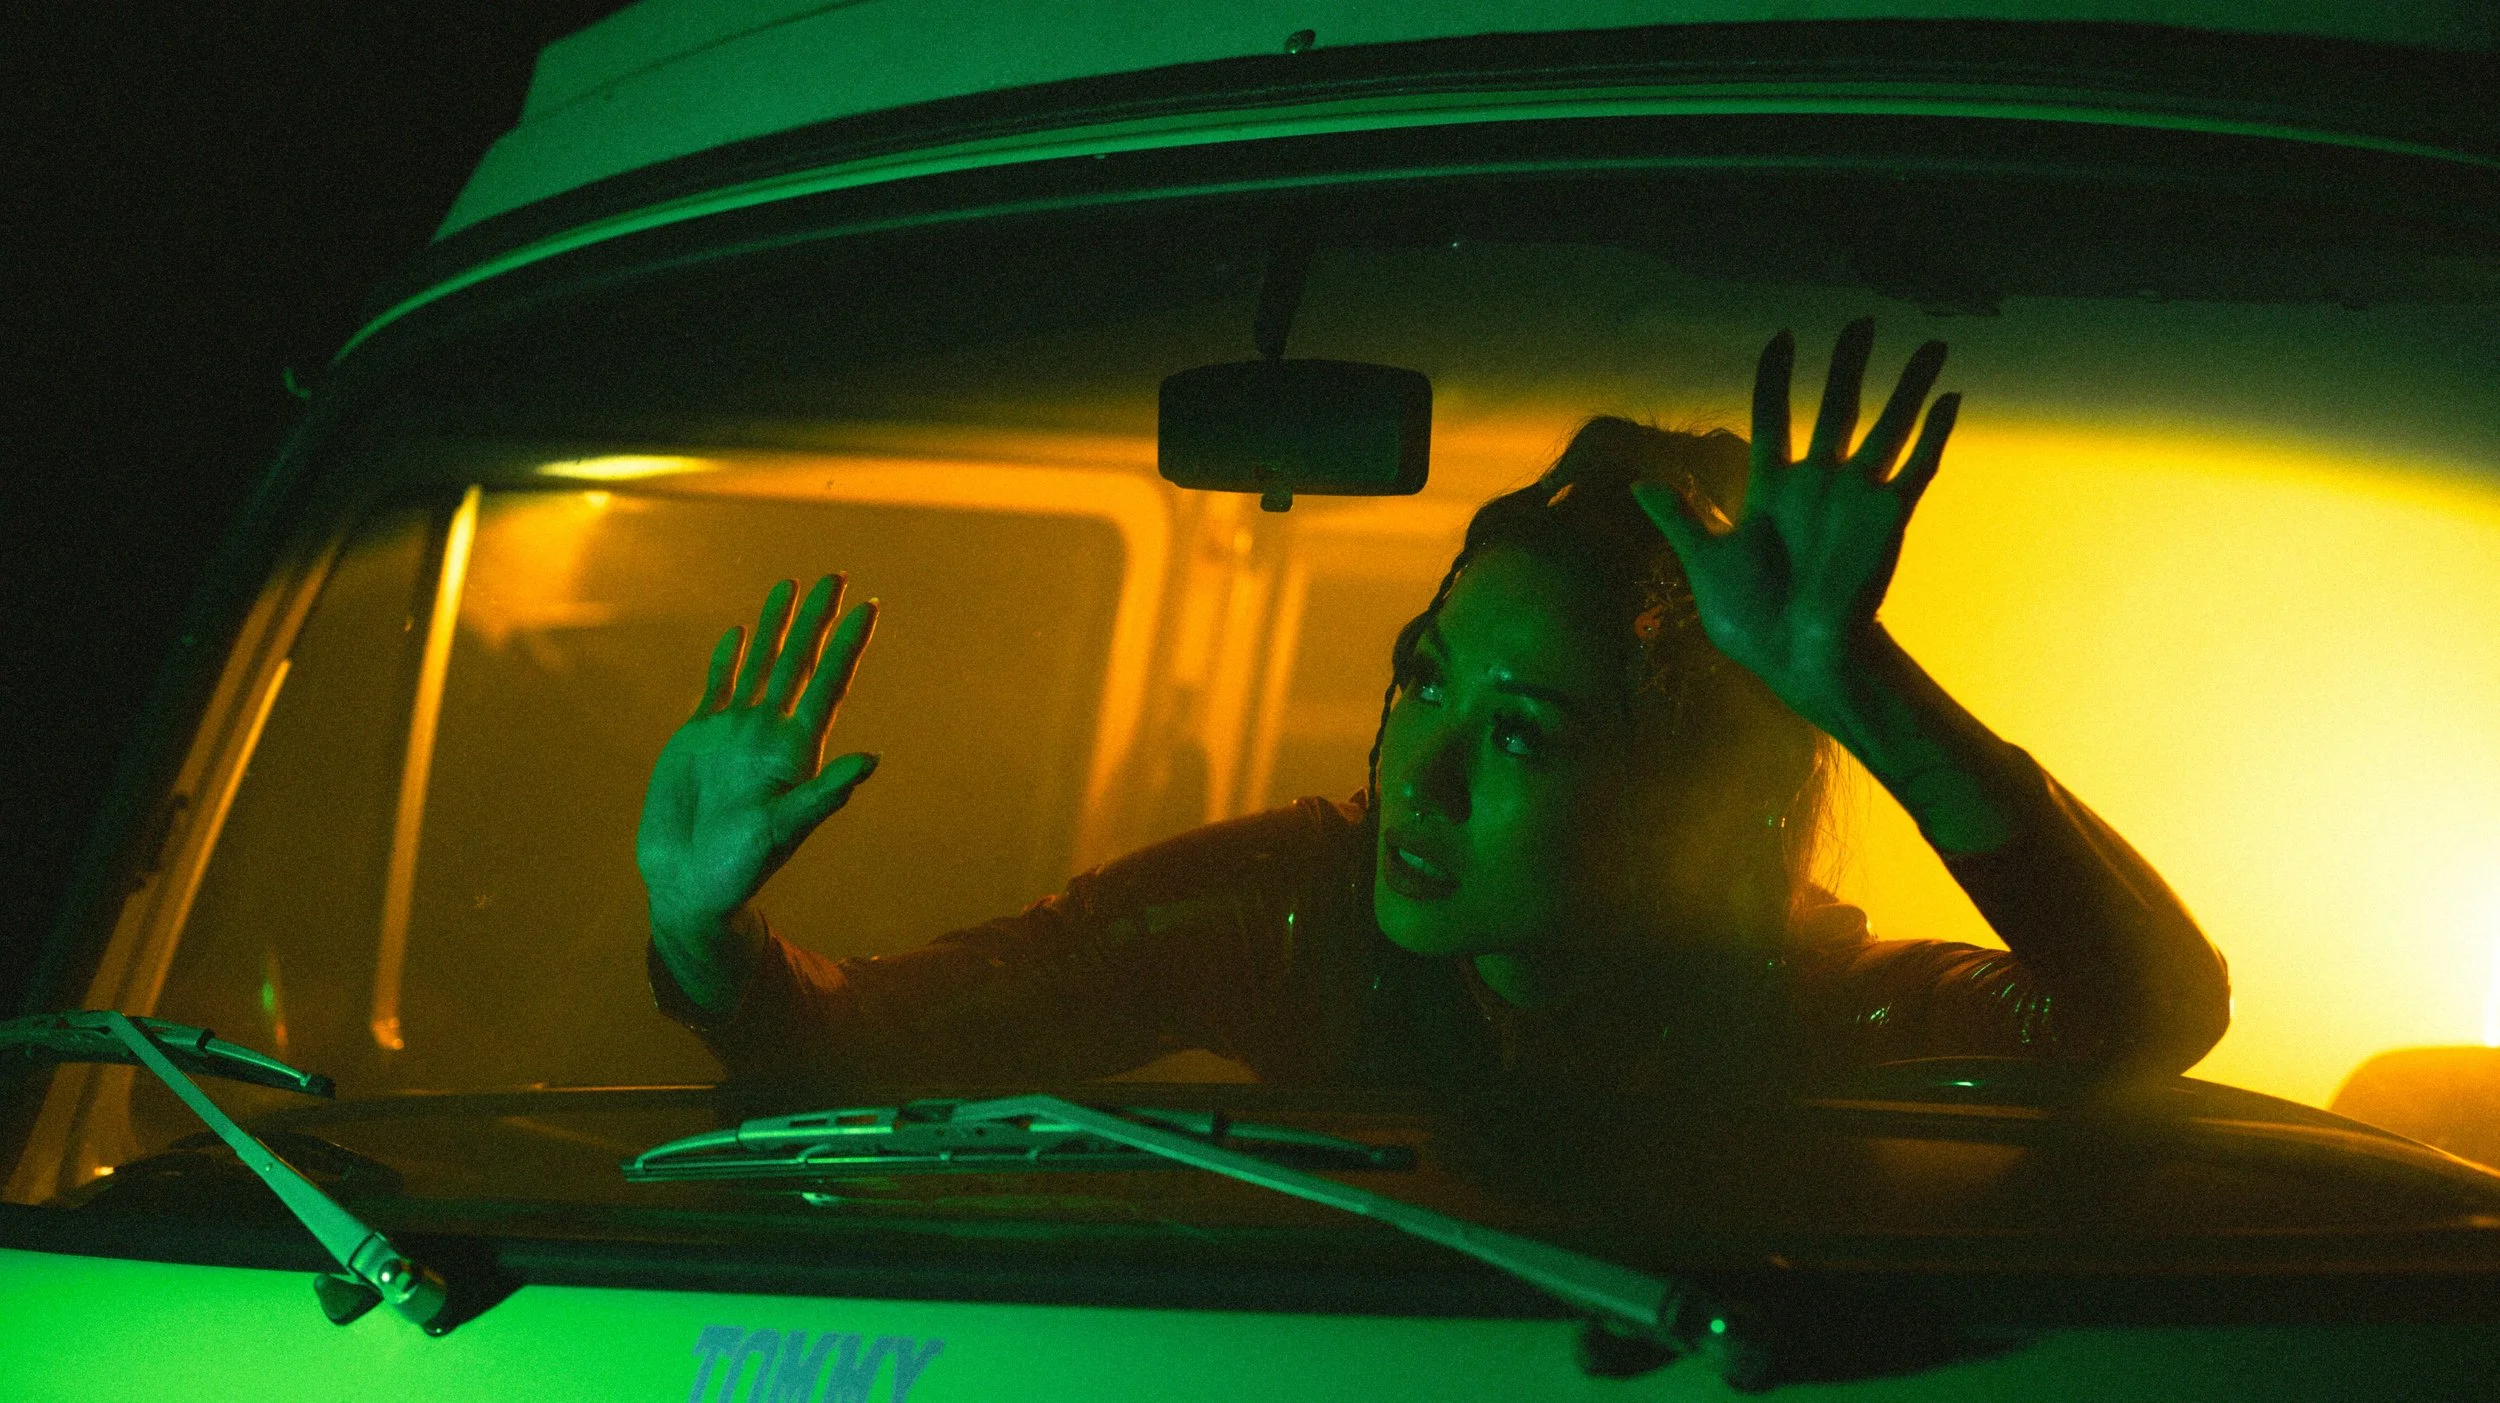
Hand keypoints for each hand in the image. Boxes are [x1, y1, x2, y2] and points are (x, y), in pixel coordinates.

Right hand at [636, 575, 878, 1004]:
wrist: (690, 885)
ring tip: (791, 585)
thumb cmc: (742, 867)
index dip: (849, 646)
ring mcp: (735, 734)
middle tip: (836, 575)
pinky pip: (716, 688)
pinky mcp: (698, 740)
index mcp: (797, 751)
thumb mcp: (785, 830)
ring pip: (761, 665)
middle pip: (799, 662)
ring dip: (777, 627)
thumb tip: (872, 760)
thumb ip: (824, 794)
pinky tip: (739, 633)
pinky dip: (726, 660)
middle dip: (817, 620)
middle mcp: (770, 734)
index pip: (830, 684)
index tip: (869, 607)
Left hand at [1633, 318, 1958, 728]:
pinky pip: (1916, 470)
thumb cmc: (1750, 619)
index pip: (1773, 417)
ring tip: (1934, 347)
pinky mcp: (1887, 519)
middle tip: (1863, 320)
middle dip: (1849, 365)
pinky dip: (1934, 435)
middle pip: (1836, 408)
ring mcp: (1855, 498)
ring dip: (1910, 388)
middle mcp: (1818, 484)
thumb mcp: (1706, 560)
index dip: (1776, 378)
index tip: (1783, 337)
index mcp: (1772, 488)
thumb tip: (1637, 485)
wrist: (1796, 658)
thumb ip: (1681, 518)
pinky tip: (1951, 400)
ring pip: (1887, 428)